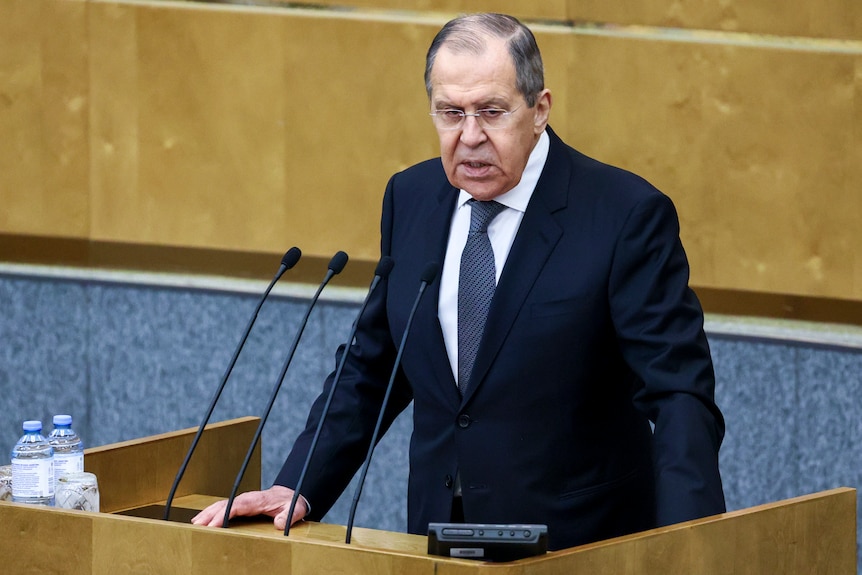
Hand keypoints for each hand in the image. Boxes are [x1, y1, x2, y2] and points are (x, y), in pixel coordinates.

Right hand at [190, 485, 307, 529]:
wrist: (291, 495)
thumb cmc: (291, 503)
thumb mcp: (295, 510)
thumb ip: (288, 516)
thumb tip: (277, 523)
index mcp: (258, 500)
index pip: (238, 506)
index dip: (225, 514)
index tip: (213, 524)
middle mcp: (248, 498)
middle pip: (225, 504)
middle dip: (210, 514)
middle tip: (197, 526)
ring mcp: (243, 500)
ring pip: (221, 504)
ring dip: (207, 513)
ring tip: (194, 524)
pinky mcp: (240, 504)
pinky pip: (223, 507)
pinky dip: (211, 512)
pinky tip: (201, 519)